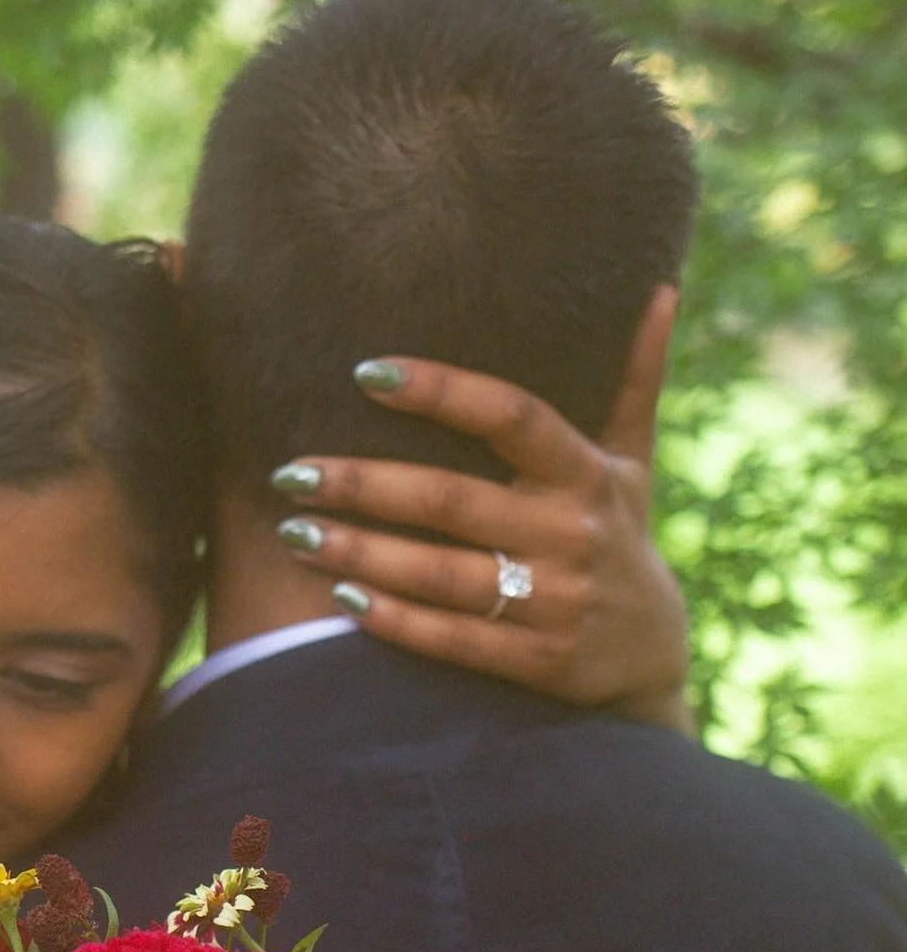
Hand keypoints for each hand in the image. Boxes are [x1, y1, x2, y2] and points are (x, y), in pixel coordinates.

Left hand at [273, 285, 693, 731]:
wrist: (652, 657)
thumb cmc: (618, 536)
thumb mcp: (633, 462)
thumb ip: (633, 380)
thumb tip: (659, 290)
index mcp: (585, 473)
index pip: (509, 416)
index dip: (439, 391)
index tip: (365, 372)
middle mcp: (569, 533)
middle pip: (449, 500)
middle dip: (362, 484)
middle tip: (291, 472)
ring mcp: (553, 601)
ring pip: (438, 573)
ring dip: (360, 552)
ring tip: (294, 533)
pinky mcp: (536, 661)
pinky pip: (451, 638)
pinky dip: (393, 619)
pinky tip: (340, 597)